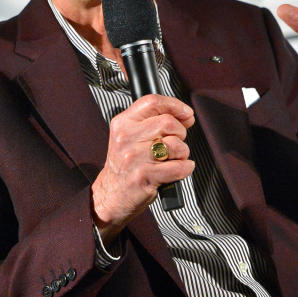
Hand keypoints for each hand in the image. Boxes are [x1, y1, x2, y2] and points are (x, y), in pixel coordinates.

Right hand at [91, 95, 195, 242]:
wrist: (111, 194)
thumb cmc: (126, 165)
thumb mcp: (131, 136)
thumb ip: (153, 122)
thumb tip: (185, 115)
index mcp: (123, 123)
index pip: (152, 102)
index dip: (175, 105)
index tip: (186, 113)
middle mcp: (126, 137)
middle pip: (168, 122)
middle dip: (180, 133)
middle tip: (174, 143)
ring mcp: (134, 157)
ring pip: (175, 145)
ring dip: (182, 153)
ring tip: (172, 159)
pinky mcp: (143, 176)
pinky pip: (178, 167)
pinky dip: (185, 169)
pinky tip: (177, 170)